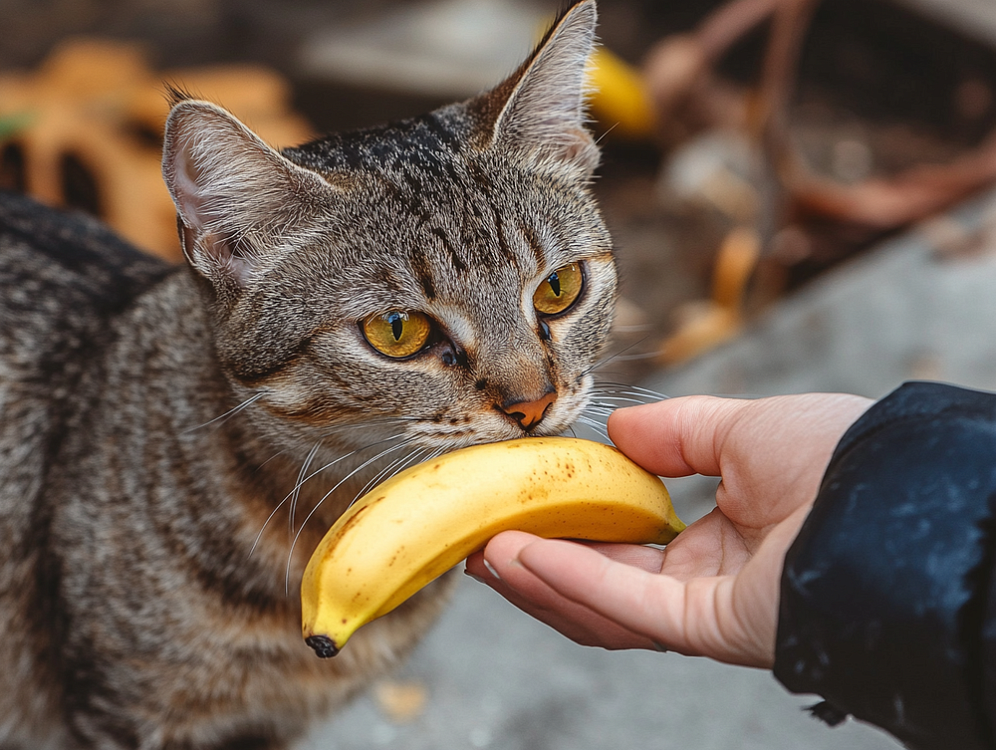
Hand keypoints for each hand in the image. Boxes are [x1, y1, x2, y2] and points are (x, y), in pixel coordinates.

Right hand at [465, 393, 871, 667]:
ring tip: (481, 552)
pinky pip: (628, 609)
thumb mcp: (744, 428)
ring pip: (602, 608)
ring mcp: (706, 608)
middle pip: (602, 584)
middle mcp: (707, 581)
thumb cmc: (842, 456)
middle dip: (535, 564)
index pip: (626, 544)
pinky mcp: (712, 627)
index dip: (568, 528)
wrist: (898, 492)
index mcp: (720, 538)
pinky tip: (519, 557)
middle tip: (477, 538)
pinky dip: (571, 582)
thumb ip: (677, 433)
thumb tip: (615, 431)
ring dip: (537, 579)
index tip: (518, 503)